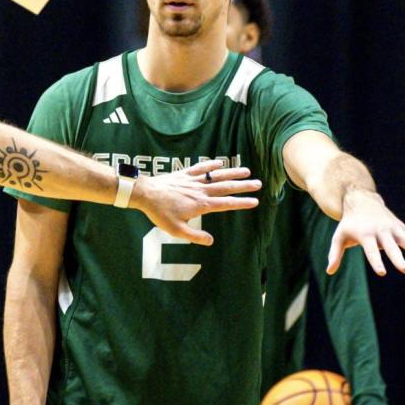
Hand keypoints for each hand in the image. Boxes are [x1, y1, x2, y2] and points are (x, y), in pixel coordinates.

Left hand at [132, 158, 261, 242]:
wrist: (145, 194)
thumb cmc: (160, 213)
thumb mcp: (177, 230)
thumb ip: (195, 237)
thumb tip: (211, 241)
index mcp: (201, 205)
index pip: (226, 203)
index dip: (241, 203)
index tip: (255, 201)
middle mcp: (200, 191)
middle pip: (226, 187)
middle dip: (243, 186)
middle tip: (258, 184)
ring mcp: (193, 180)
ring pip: (216, 175)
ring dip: (232, 172)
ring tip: (246, 171)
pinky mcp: (184, 174)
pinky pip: (200, 168)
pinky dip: (210, 164)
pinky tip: (219, 162)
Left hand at [328, 190, 404, 274]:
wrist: (361, 200)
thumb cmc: (350, 222)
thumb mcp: (339, 235)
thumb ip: (335, 253)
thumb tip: (329, 271)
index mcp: (366, 235)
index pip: (371, 251)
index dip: (376, 261)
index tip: (382, 273)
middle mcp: (382, 231)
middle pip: (392, 247)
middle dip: (398, 258)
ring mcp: (395, 229)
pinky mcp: (403, 229)